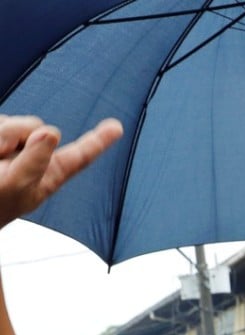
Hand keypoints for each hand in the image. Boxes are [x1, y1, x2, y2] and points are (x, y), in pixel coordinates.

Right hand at [0, 115, 122, 226]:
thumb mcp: (15, 188)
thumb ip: (34, 162)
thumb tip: (49, 132)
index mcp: (49, 174)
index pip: (79, 156)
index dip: (98, 141)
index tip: (117, 127)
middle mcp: (33, 155)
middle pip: (36, 127)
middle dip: (17, 135)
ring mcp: (11, 143)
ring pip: (11, 122)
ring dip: (0, 135)